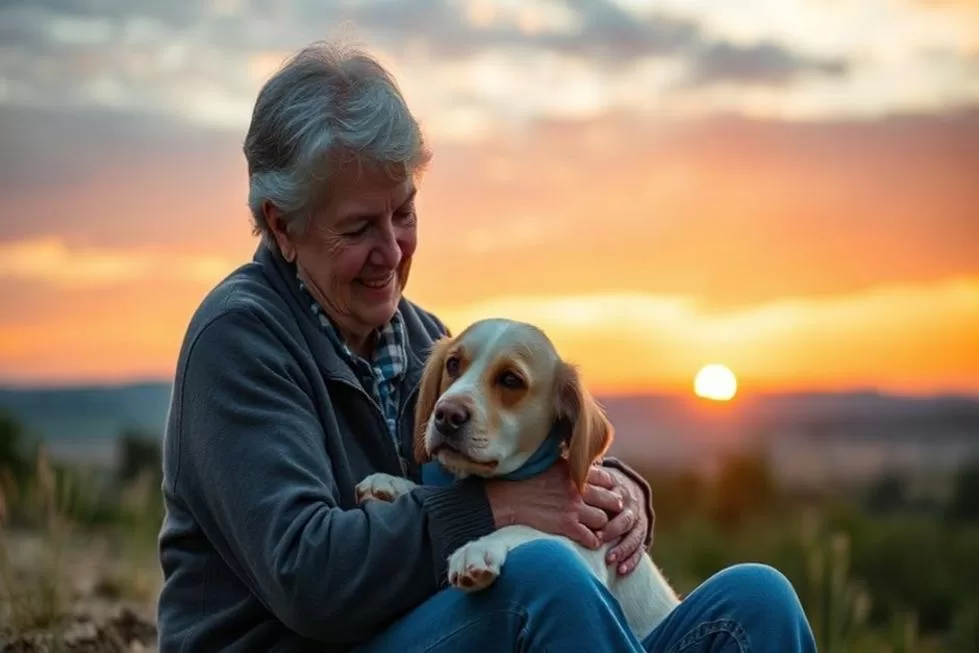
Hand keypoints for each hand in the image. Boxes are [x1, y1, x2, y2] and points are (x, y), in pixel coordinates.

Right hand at [485, 460, 608, 549]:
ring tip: (598, 527)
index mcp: (577, 473)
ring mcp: (574, 509)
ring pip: (603, 520)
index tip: (607, 493)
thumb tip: (586, 463)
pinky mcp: (567, 526)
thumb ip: (572, 465)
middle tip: (609, 512)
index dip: (610, 488)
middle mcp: (579, 490)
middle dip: (612, 507)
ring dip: (602, 525)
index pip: (608, 480)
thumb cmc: (529, 478)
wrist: (511, 497)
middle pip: (611, 501)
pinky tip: (590, 540)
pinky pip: (590, 538)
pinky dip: (593, 541)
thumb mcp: (554, 463)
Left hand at [584, 465, 651, 575]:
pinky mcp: (641, 534)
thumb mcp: (594, 477)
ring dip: (623, 549)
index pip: (616, 501)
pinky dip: (632, 560)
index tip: (594, 523)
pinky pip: (639, 549)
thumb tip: (569, 465)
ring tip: (610, 560)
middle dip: (614, 531)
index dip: (606, 512)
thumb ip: (585, 476)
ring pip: (635, 536)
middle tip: (600, 540)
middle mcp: (632, 506)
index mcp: (620, 490)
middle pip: (626, 519)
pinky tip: (621, 571)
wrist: (626, 490)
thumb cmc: (599, 485)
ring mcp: (639, 521)